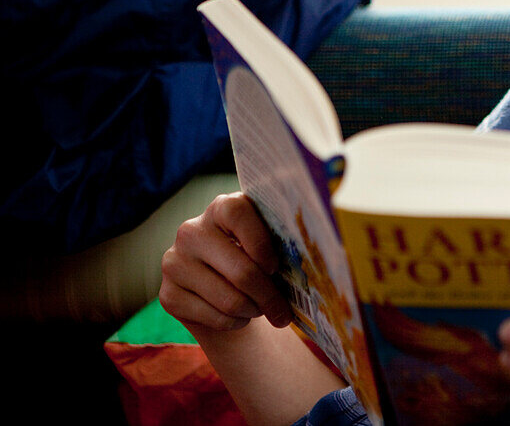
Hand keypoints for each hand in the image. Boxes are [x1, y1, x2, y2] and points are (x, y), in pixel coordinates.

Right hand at [160, 192, 292, 333]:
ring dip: (254, 311)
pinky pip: (213, 317)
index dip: (264, 246)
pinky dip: (236, 323)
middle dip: (270, 296)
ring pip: (229, 299)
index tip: (277, 267)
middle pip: (241, 270)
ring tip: (262, 309)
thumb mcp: (270, 240)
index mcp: (222, 207)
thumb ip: (284, 240)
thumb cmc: (257, 257)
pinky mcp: (168, 295)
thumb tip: (322, 256)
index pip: (240, 216)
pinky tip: (240, 315)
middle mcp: (192, 230)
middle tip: (285, 312)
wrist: (222, 285)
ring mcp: (175, 262)